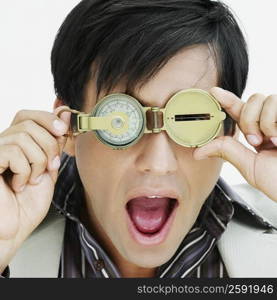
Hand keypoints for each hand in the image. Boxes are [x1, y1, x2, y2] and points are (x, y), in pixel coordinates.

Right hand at [0, 107, 70, 271]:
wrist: (15, 228)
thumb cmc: (29, 202)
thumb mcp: (49, 168)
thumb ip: (55, 143)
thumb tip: (64, 114)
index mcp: (17, 144)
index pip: (28, 116)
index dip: (47, 118)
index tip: (63, 129)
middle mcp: (2, 144)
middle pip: (29, 123)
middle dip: (49, 145)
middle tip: (50, 166)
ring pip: (24, 136)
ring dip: (38, 161)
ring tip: (32, 180)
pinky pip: (13, 152)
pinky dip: (24, 170)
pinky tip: (18, 185)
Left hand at [193, 87, 276, 201]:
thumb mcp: (249, 167)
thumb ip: (227, 151)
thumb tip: (198, 151)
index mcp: (259, 133)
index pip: (240, 111)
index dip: (226, 99)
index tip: (213, 92)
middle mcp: (272, 122)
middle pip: (251, 100)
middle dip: (249, 120)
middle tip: (257, 141)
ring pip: (265, 99)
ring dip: (264, 123)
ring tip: (275, 142)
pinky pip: (276, 102)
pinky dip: (275, 123)